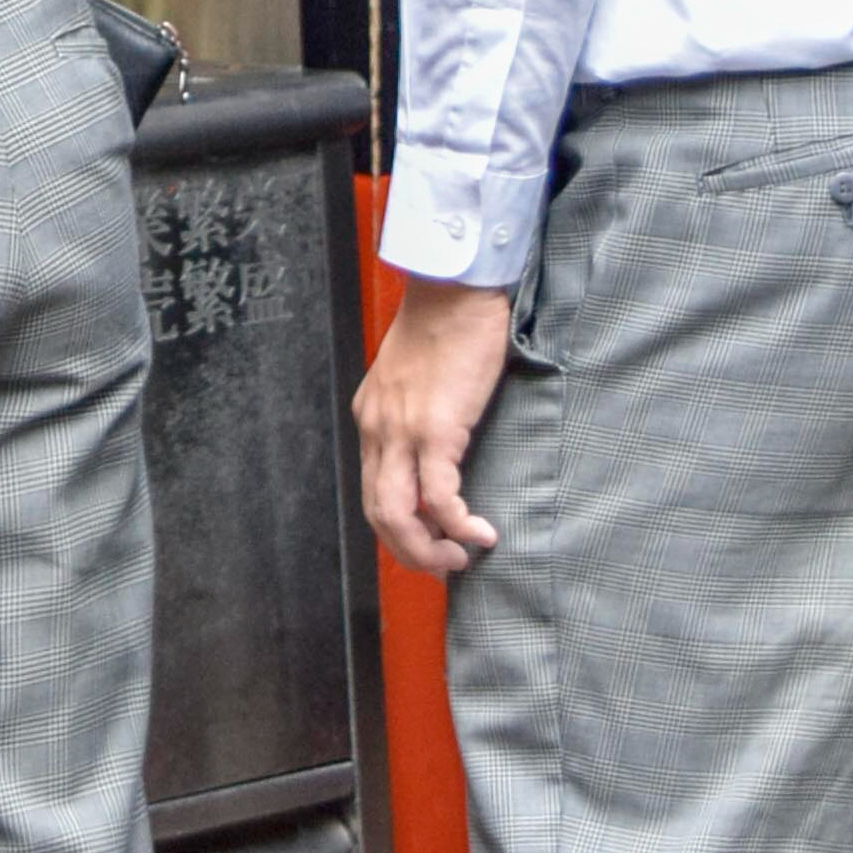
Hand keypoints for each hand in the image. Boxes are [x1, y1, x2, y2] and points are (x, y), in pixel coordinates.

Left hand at [359, 276, 515, 576]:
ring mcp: (402, 430)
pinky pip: (439, 494)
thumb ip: (417, 412)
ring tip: (460, 558)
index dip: (396, 528)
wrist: (455, 287)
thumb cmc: (446, 325)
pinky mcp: (436, 428)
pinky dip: (457, 523)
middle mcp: (377, 428)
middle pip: (378, 512)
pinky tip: (480, 533)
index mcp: (372, 417)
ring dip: (428, 547)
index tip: (426, 544)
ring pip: (399, 513)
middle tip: (443, 566)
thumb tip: (442, 446)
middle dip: (410, 550)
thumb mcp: (417, 376)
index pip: (372, 489)